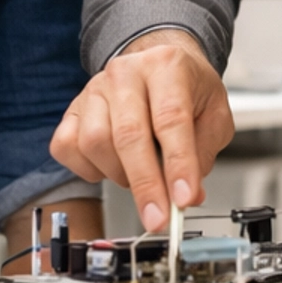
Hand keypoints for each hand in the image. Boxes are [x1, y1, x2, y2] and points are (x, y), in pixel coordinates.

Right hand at [50, 31, 233, 231]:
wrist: (157, 65)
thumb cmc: (186, 90)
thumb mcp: (213, 115)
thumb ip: (203, 154)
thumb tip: (189, 195)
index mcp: (166, 66)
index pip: (170, 118)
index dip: (178, 163)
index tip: (183, 198)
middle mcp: (125, 73)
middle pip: (129, 134)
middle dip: (145, 184)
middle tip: (158, 217)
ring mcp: (94, 90)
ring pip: (95, 143)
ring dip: (121, 175)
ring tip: (142, 175)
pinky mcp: (72, 110)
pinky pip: (68, 148)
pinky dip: (89, 169)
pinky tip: (112, 166)